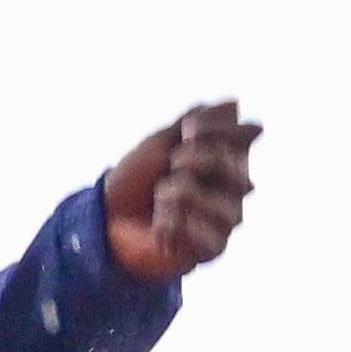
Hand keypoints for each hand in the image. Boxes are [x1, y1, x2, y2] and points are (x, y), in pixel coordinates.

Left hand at [102, 101, 262, 281]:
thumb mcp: (161, 141)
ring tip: (160, 203)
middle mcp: (235, 188)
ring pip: (212, 200)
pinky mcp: (214, 248)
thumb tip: (235, 103)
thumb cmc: (137, 179)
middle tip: (170, 169)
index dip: (210, 131)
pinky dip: (173, 225)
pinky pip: (205, 234)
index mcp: (227, 158)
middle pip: (228, 165)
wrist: (109, 219)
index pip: (241, 136)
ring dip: (175, 197)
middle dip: (189, 162)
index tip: (186, 133)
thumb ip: (197, 121)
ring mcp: (226, 218)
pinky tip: (161, 228)